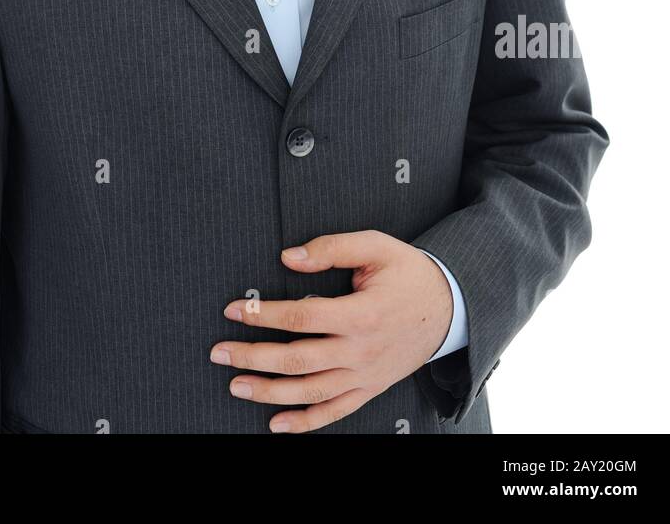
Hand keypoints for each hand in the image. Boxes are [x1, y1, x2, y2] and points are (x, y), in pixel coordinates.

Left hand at [210, 229, 452, 432]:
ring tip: (237, 385)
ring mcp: (365, 375)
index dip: (263, 315)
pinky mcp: (369, 388)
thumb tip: (289, 257)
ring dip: (270, 392)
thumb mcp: (375, 246)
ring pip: (311, 391)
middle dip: (253, 357)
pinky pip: (335, 412)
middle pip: (298, 360)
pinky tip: (277, 424)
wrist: (449, 307)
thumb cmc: (408, 273)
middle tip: (220, 352)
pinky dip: (305, 422)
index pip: (301, 318)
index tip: (234, 310)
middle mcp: (360, 351)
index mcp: (360, 314)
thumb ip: (331, 248)